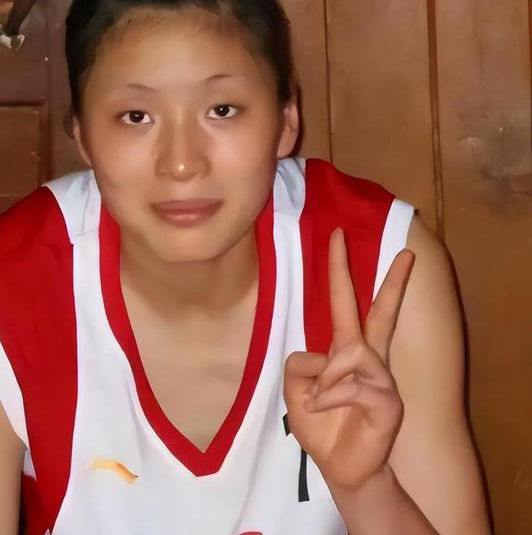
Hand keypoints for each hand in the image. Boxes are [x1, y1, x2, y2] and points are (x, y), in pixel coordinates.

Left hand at [283, 227, 415, 489]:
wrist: (340, 466)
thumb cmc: (320, 424)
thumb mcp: (295, 388)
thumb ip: (300, 363)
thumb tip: (327, 359)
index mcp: (344, 349)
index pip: (346, 303)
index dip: (341, 270)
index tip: (338, 236)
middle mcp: (367, 357)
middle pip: (380, 311)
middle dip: (391, 280)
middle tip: (407, 250)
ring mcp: (381, 377)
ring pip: (350, 351)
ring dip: (326, 379)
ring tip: (318, 402)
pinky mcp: (388, 399)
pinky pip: (350, 383)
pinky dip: (331, 397)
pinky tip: (327, 410)